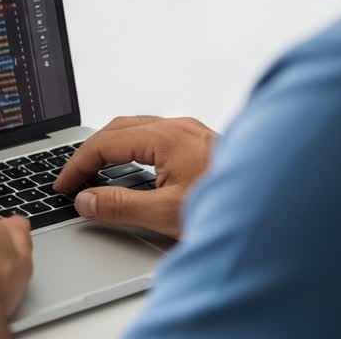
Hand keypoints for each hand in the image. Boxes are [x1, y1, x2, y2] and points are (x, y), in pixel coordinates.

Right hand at [53, 116, 218, 238]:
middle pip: (119, 127)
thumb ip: (121, 206)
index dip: (78, 164)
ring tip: (94, 172)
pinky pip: (155, 134)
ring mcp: (192, 131)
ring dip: (111, 146)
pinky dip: (132, 147)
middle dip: (90, 150)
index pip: (105, 143)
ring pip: (138, 128)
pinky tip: (132, 167)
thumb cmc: (229, 207)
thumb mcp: (166, 213)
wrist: (277, 204)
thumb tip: (87, 200)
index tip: (63, 185)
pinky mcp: (201, 141)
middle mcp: (178, 127)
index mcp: (166, 137)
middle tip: (72, 177)